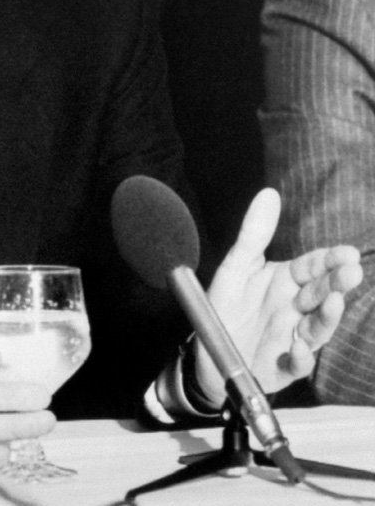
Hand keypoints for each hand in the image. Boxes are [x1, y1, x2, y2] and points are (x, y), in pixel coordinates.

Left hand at [196, 188, 361, 406]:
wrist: (207, 349)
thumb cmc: (227, 304)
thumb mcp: (236, 265)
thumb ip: (254, 233)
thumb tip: (269, 193)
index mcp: (286, 282)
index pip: (312, 267)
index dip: (329, 260)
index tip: (348, 253)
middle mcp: (294, 308)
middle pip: (321, 294)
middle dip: (338, 283)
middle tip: (352, 272)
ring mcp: (292, 337)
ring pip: (317, 328)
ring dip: (327, 318)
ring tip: (334, 303)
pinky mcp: (282, 366)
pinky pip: (296, 364)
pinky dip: (301, 357)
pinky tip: (298, 346)